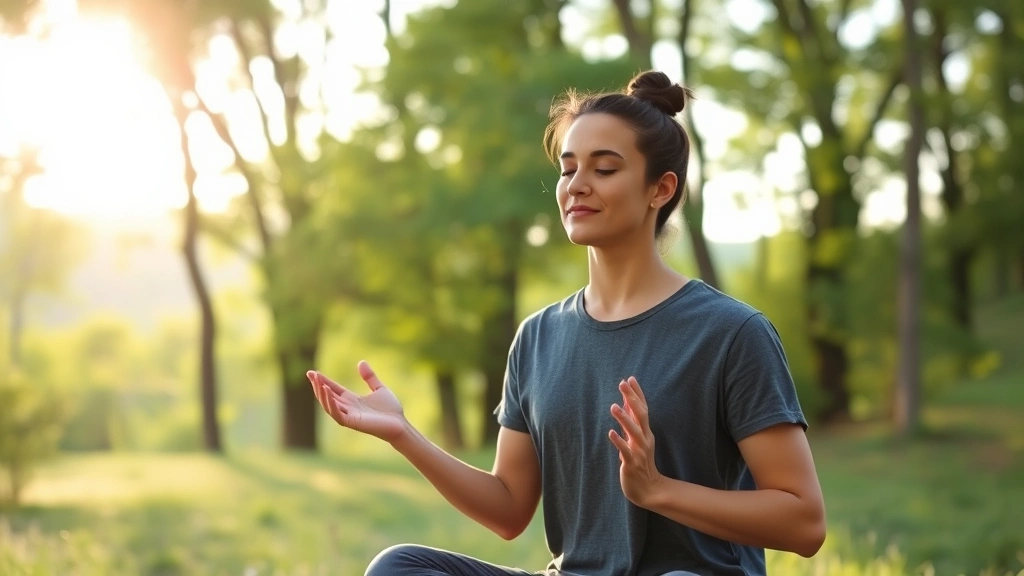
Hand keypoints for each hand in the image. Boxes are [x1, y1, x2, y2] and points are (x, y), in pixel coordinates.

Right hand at [307, 361, 407, 442]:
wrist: (400, 424)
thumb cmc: (391, 410)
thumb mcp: (379, 388)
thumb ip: (369, 377)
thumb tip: (361, 362)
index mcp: (352, 400)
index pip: (334, 389)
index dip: (323, 381)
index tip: (312, 372)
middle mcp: (348, 408)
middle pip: (328, 396)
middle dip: (318, 386)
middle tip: (310, 374)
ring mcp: (349, 416)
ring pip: (329, 405)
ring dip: (322, 394)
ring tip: (317, 381)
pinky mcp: (352, 422)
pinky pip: (337, 413)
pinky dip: (331, 403)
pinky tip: (327, 391)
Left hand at [608, 376, 663, 507]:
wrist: (648, 489)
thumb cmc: (639, 462)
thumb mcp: (636, 440)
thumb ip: (631, 422)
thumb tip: (625, 403)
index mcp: (646, 432)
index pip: (643, 408)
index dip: (637, 394)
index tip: (630, 378)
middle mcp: (644, 439)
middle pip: (641, 415)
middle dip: (632, 399)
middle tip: (622, 383)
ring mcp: (639, 451)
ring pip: (634, 432)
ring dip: (624, 418)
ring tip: (614, 406)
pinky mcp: (632, 463)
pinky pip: (625, 451)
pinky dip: (619, 441)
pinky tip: (611, 432)